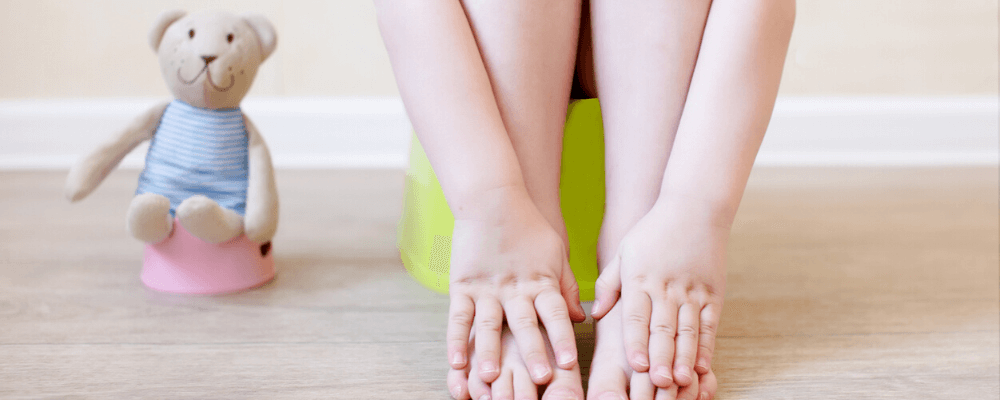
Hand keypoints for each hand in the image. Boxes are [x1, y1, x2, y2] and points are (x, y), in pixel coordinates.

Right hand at [446, 184, 585, 386]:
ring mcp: (486, 288)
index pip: (555, 314)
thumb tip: (580, 319)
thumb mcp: (556, 253)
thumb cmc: (529, 225)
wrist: (492, 198)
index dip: (562, 339)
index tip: (568, 363)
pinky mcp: (462, 285)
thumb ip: (566, 288)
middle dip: (532, 353)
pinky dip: (457, 340)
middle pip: (525, 325)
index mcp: (541, 282)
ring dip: (491, 352)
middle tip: (539, 378)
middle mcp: (515, 289)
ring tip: (491, 377)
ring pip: (489, 325)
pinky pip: (459, 317)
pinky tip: (457, 363)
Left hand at [591, 199, 727, 388]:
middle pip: (663, 328)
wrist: (696, 207)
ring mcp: (693, 291)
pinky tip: (701, 366)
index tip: (635, 365)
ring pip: (687, 330)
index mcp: (641, 278)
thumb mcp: (624, 252)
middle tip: (656, 383)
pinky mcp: (713, 293)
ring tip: (678, 381)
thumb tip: (594, 314)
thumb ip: (608, 284)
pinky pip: (709, 325)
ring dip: (682, 358)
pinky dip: (706, 347)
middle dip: (660, 357)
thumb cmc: (653, 232)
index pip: (637, 315)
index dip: (636, 342)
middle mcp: (667, 287)